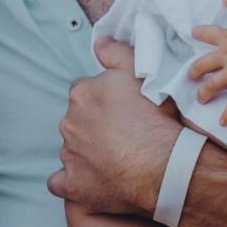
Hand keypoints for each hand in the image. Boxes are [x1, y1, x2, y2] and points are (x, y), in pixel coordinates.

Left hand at [46, 37, 177, 216]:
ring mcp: (69, 154)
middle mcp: (69, 122)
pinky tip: (90, 182)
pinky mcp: (73, 183)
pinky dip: (72, 182)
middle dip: (95, 128)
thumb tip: (99, 42)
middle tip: (123, 137)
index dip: (104, 104)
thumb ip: (117, 54)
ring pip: (72, 150)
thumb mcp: (142, 74)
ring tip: (117, 161)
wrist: (165, 166)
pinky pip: (60, 182)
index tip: (122, 113)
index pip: (85, 94)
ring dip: (88, 153)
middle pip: (78, 121)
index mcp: (82, 94)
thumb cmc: (157, 120)